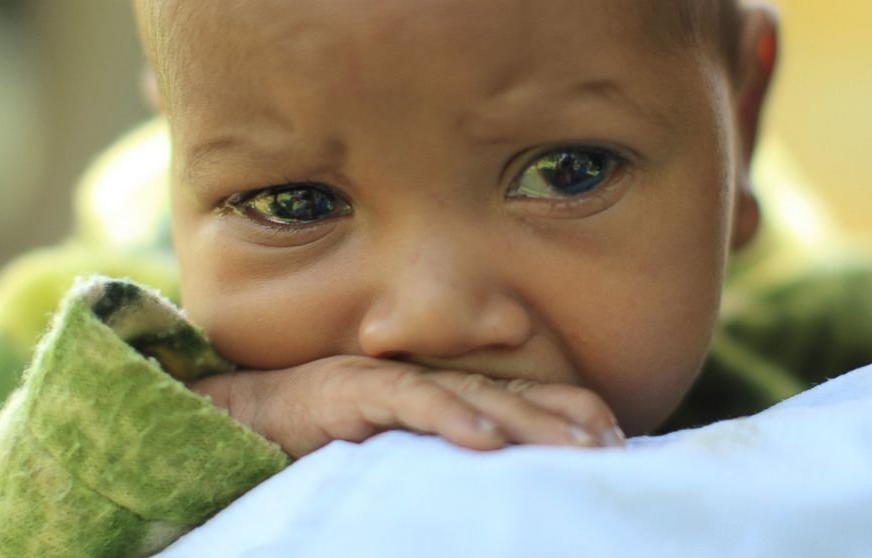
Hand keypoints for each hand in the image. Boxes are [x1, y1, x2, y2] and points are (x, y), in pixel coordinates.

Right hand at [190, 355, 625, 458]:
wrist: (255, 419)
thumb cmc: (332, 442)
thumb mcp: (407, 457)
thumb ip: (452, 458)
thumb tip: (504, 483)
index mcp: (448, 394)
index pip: (524, 399)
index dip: (570, 415)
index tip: (616, 444)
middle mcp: (432, 381)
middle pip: (513, 396)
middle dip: (566, 421)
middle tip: (614, 449)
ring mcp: (398, 382)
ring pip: (475, 395)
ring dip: (527, 420)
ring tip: (574, 447)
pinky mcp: (358, 390)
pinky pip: (412, 401)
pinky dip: (452, 417)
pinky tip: (487, 441)